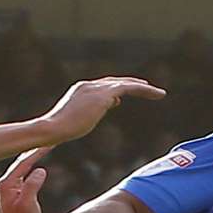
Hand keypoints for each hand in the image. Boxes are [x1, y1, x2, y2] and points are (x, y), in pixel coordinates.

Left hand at [0, 147, 50, 212]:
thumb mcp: (28, 204)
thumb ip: (32, 185)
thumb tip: (41, 170)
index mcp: (8, 182)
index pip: (25, 161)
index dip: (38, 151)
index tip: (50, 141)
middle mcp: (6, 182)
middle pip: (22, 160)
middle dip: (34, 149)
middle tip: (48, 139)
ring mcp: (9, 187)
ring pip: (23, 166)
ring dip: (33, 156)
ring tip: (44, 146)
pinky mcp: (13, 193)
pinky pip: (24, 174)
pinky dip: (32, 166)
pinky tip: (36, 163)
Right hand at [39, 77, 166, 143]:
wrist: (53, 128)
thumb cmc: (59, 131)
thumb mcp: (76, 121)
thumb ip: (89, 115)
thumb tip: (104, 112)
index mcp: (80, 89)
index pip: (102, 87)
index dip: (114, 92)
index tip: (120, 99)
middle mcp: (89, 85)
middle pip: (115, 82)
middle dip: (131, 85)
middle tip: (147, 88)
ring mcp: (96, 88)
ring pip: (125, 84)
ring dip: (143, 88)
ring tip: (159, 93)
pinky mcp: (103, 94)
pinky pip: (128, 88)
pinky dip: (144, 90)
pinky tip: (155, 93)